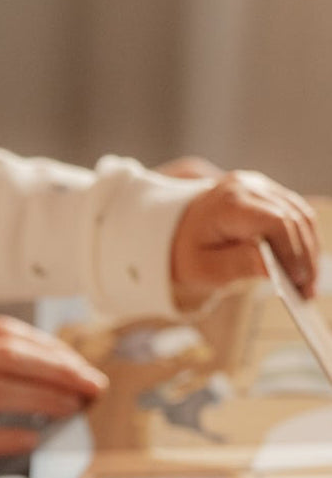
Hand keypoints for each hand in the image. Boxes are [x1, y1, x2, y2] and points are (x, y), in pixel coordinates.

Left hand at [171, 170, 320, 306]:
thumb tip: (273, 267)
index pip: (276, 222)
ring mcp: (258, 186)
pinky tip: (300, 266)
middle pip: (292, 218)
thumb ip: (237, 265)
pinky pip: (294, 214)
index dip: (292, 251)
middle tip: (306, 291)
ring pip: (299, 215)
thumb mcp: (203, 268)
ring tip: (306, 284)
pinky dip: (301, 240)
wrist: (170, 231)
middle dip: (303, 257)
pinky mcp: (266, 192)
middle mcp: (247, 186)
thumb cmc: (184, 252)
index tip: (297, 281)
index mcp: (229, 204)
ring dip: (307, 250)